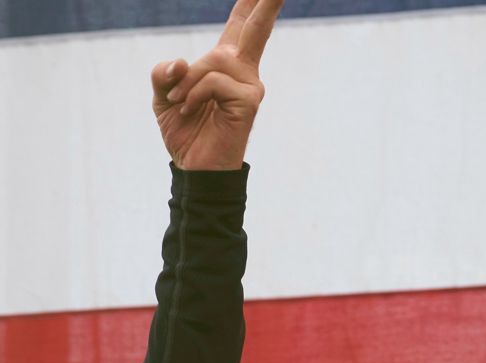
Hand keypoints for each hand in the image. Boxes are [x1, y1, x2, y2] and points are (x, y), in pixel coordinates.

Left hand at [150, 0, 283, 169]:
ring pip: (212, 60)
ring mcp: (250, 86)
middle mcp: (243, 71)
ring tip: (181, 104)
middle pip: (254, 29)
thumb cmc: (185, 132)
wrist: (196, 169)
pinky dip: (193, 95)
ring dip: (187, 83)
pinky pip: (211, 81)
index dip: (251, 4)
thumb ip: (166, 73)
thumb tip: (181, 62)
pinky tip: (190, 109)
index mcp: (225, 65)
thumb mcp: (164, 95)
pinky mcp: (250, 101)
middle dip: (266, 5)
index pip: (241, 26)